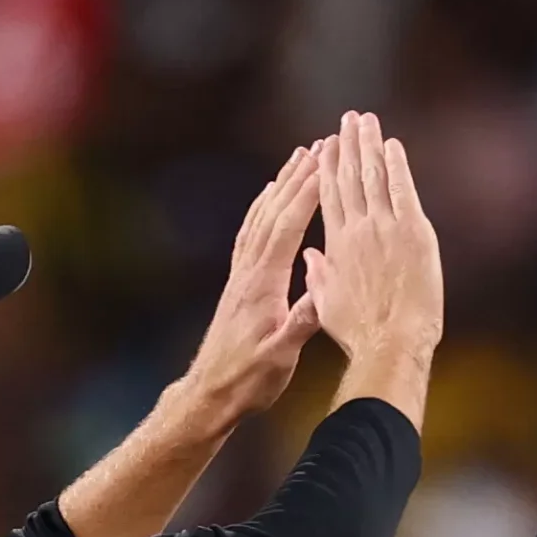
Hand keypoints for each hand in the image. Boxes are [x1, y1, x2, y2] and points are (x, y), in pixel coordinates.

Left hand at [182, 145, 323, 425]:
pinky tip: (270, 197)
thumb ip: (300, 325)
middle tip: (319, 145)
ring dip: (281, 185)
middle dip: (297, 177)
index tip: (325, 164)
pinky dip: (264, 207)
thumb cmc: (248, 379)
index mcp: (262, 285)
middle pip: (273, 212)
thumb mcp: (280, 357)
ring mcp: (241, 274)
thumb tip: (322, 297)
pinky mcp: (239, 281)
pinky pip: (251, 232)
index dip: (306, 194)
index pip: (286, 228)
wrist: (211, 392)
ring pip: (261, 216)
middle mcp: (248, 271)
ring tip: (299, 158)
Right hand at [305, 112, 443, 364]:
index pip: (329, 196)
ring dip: (368, 144)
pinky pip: (402, 189)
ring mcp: (385, 227)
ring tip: (365, 120)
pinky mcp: (413, 232)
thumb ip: (318, 276)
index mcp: (335, 245)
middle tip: (346, 120)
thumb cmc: (359, 333)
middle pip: (349, 178)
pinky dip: (396, 165)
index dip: (327, 168)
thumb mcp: (326, 306)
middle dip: (346, 145)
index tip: (324, 146)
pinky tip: (392, 144)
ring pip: (373, 176)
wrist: (390, 342)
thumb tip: (309, 255)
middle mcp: (357, 229)